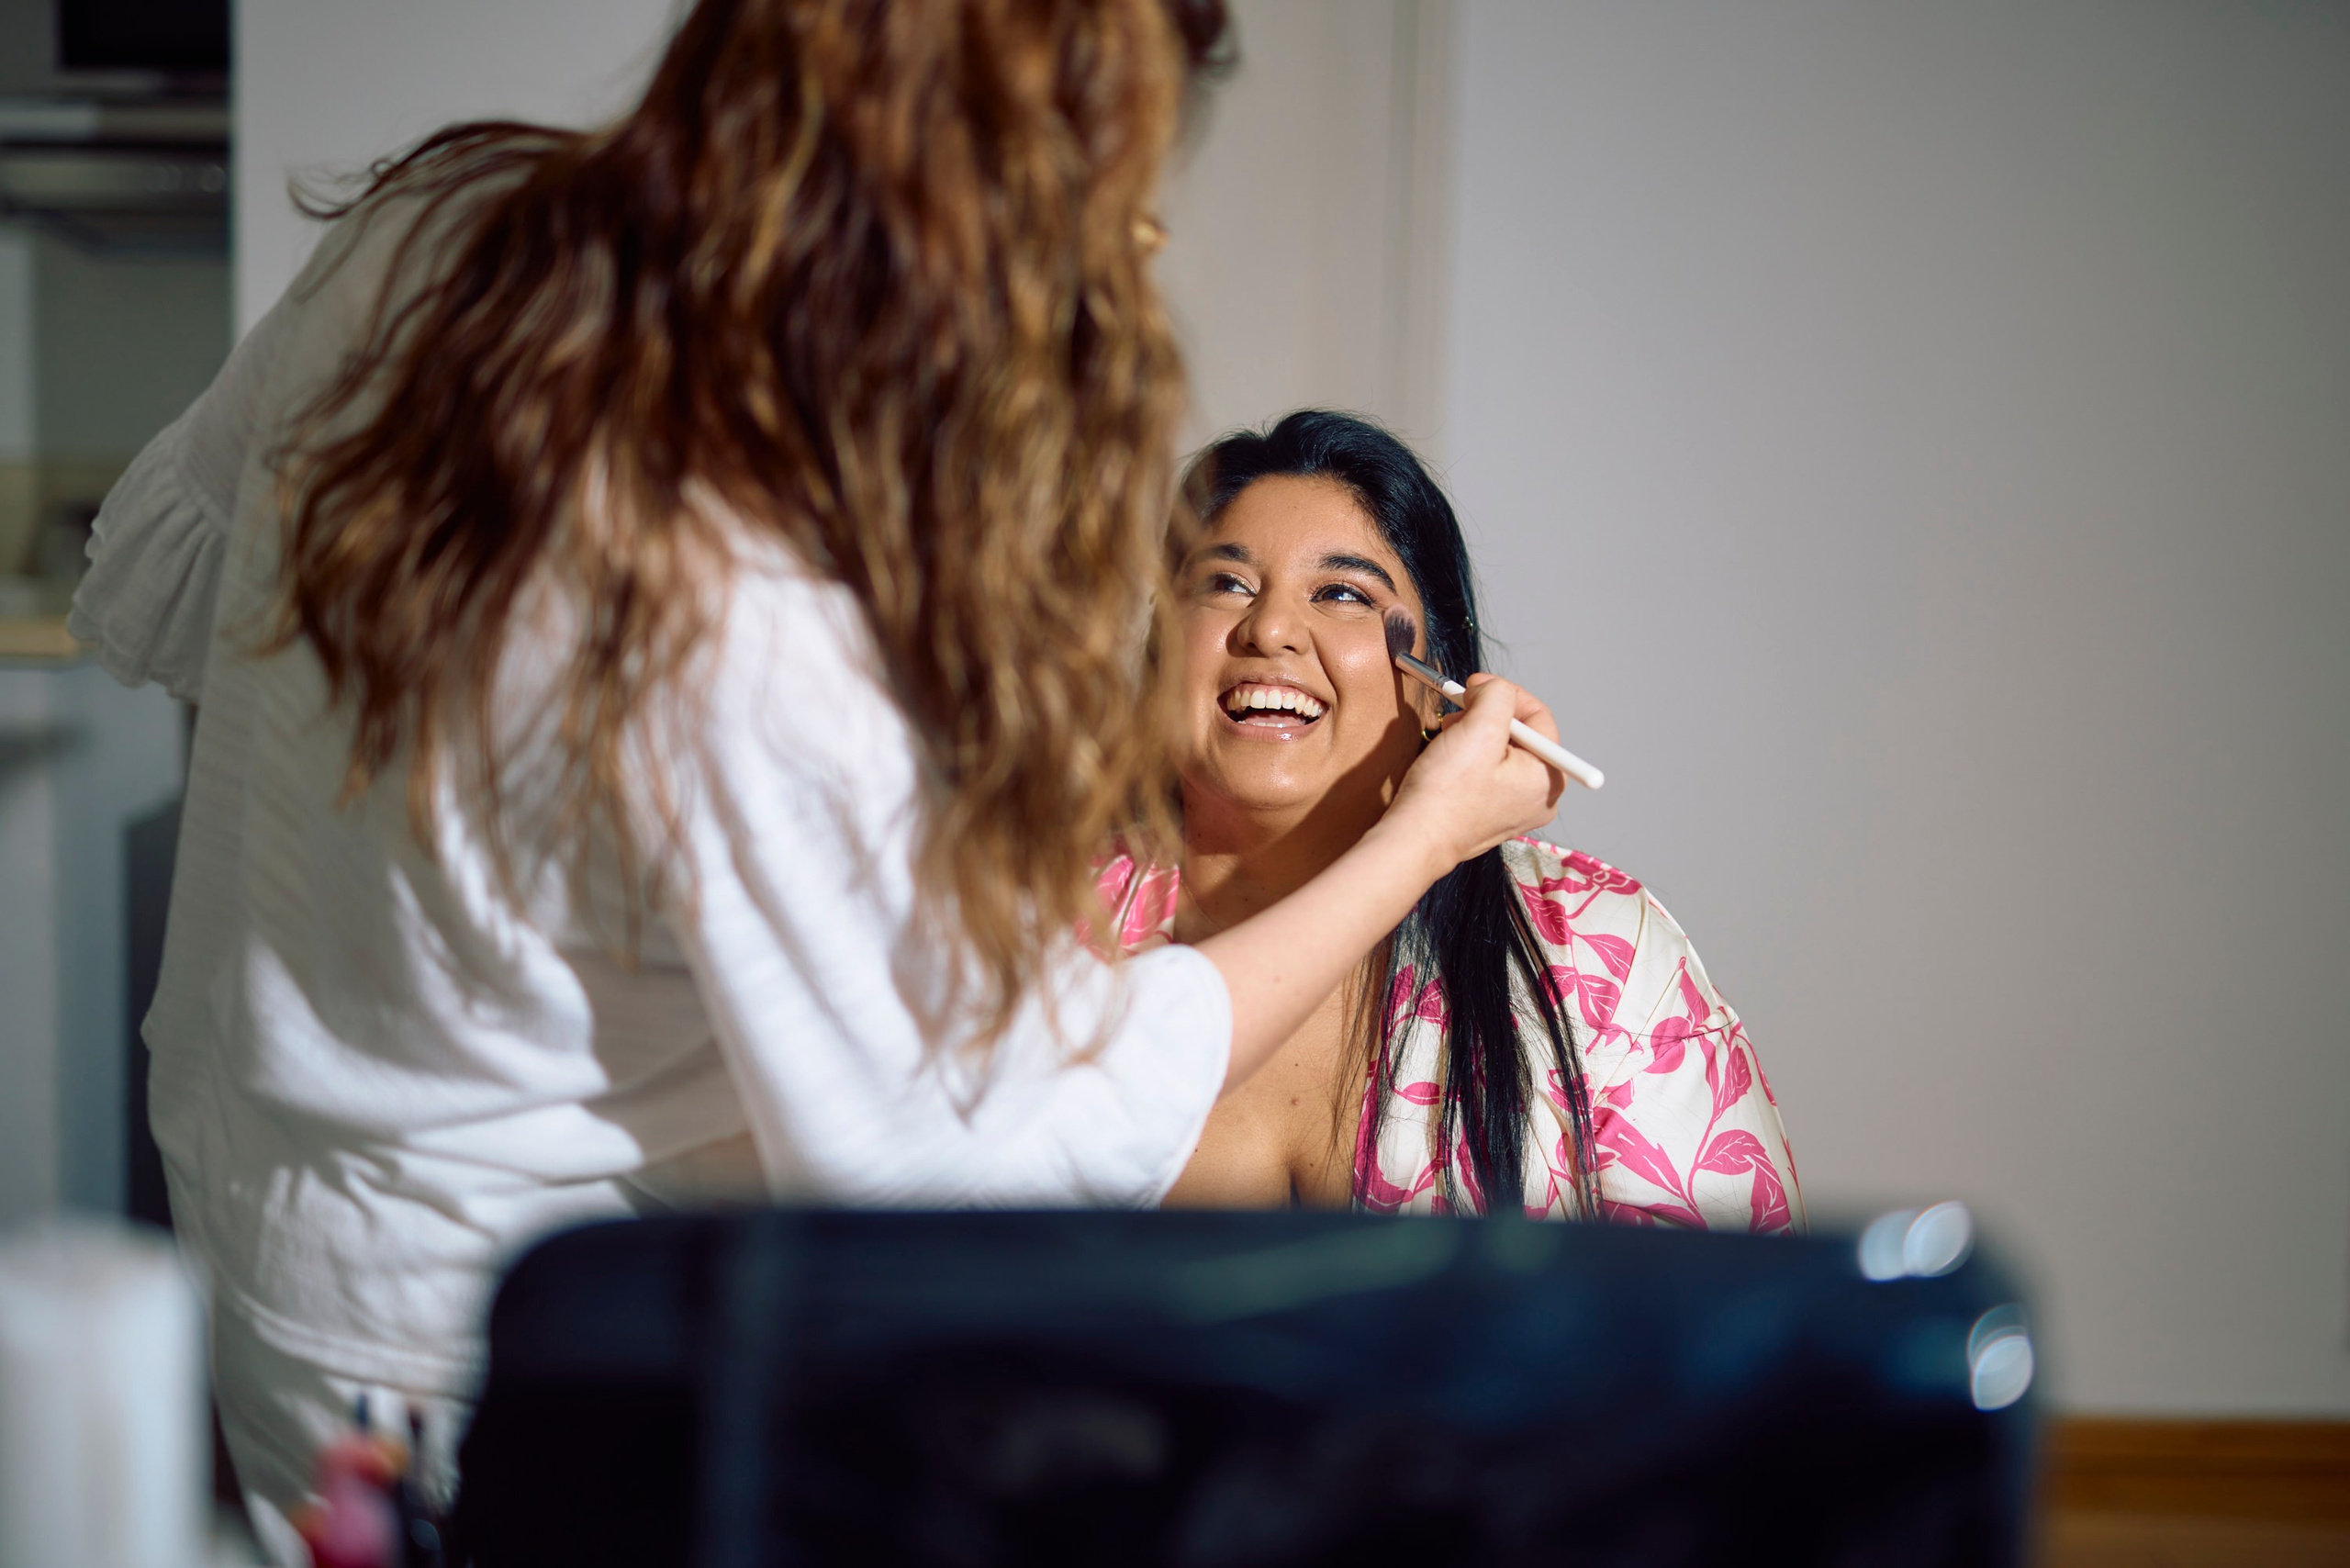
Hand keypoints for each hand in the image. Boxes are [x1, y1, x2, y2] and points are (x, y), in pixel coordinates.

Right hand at [1383, 674, 1565, 873]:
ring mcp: (1518, 809)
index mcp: (1548, 777)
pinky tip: (1451, 759)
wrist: (1414, 839)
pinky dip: (1472, 758)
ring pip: (1504, 752)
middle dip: (1488, 716)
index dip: (1503, 693)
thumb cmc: (1445, 793)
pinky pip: (1492, 773)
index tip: (1473, 687)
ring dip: (1476, 734)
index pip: (1537, 716)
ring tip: (1450, 737)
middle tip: (1457, 714)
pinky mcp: (1495, 816)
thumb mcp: (1478, 728)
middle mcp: (1541, 797)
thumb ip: (1498, 695)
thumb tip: (1492, 689)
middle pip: (1522, 734)